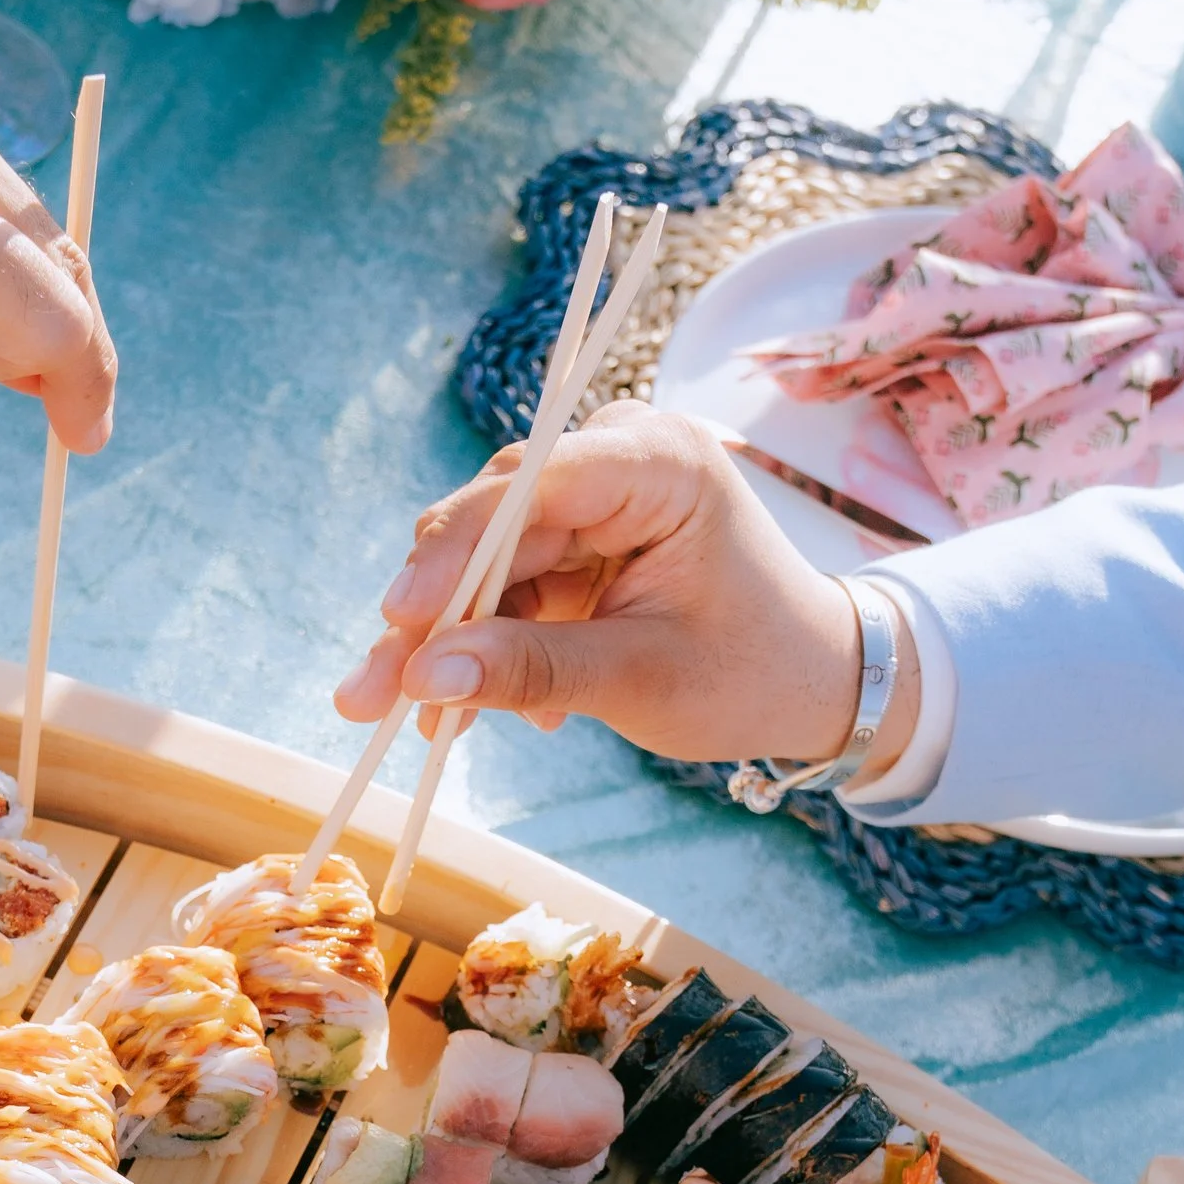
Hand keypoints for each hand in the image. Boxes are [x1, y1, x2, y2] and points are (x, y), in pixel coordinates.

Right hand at [332, 405, 912, 773]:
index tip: (398, 619)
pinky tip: (479, 713)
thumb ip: (532, 670)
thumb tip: (423, 677)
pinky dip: (490, 650)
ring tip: (425, 727)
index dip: (454, 553)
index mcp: (659, 461)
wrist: (813, 684)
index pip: (530, 488)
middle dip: (433, 616)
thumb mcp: (641, 681)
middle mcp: (619, 456)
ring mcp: (595, 496)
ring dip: (452, 645)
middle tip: (370, 695)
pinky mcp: (580, 539)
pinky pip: (508, 588)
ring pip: (487, 564)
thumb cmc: (753, 672)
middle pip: (492, 526)